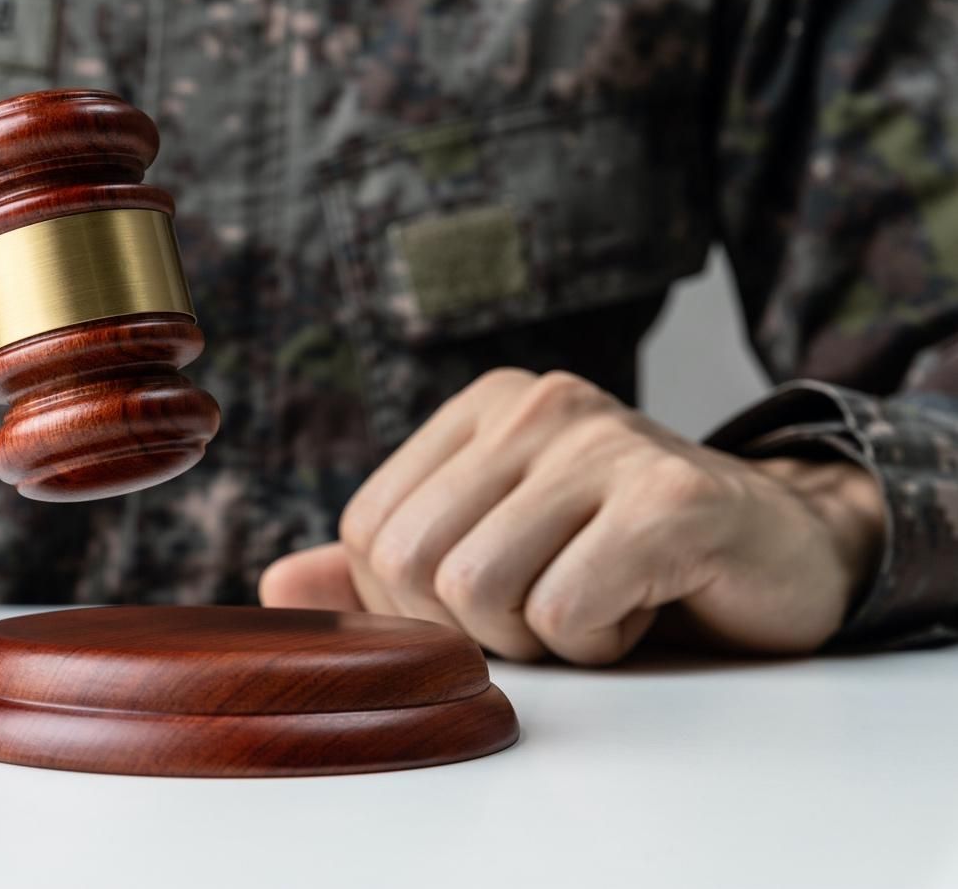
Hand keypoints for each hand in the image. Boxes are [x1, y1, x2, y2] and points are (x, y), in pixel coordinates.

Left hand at [260, 369, 884, 664]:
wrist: (773, 550)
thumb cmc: (619, 556)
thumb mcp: (492, 552)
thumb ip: (383, 570)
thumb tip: (274, 585)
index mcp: (484, 409)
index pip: (369, 533)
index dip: (414, 601)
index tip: (497, 591)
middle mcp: (538, 405)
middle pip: (411, 566)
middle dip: (474, 625)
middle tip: (551, 604)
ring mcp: (606, 441)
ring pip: (478, 592)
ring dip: (539, 637)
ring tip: (600, 597)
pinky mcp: (670, 500)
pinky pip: (566, 611)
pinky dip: (598, 642)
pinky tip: (643, 603)